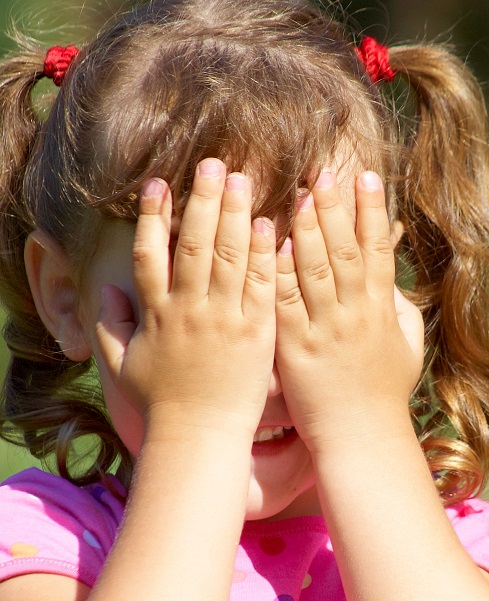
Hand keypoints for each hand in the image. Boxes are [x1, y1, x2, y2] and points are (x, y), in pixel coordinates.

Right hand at [93, 159, 277, 436]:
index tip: (158, 183)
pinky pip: (262, 285)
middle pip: (195, 243)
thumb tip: (105, 291)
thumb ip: (112, 325)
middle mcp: (189, 310)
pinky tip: (271, 224)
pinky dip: (265, 254)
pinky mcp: (257, 332)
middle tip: (213, 163)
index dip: (153, 216)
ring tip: (243, 178)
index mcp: (157, 314)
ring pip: (229, 256)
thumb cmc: (163, 404)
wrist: (200, 437)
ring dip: (236, 214)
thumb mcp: (125, 365)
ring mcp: (224, 319)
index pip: (151, 254)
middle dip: (203, 200)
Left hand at [273, 168, 422, 452]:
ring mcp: (324, 329)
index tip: (366, 176)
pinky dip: (278, 270)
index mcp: (382, 309)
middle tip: (322, 171)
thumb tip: (389, 273)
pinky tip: (270, 242)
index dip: (372, 211)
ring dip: (305, 228)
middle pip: (344, 249)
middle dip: (334, 208)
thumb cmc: (384, 392)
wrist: (361, 436)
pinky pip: (284, 301)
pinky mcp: (294, 346)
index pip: (378, 249)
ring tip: (295, 192)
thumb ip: (398, 306)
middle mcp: (355, 313)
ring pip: (314, 268)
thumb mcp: (406, 344)